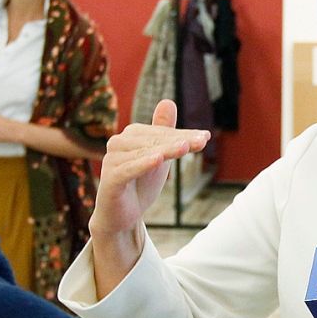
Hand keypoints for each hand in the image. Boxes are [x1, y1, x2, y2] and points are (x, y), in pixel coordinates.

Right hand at [87, 99, 211, 238]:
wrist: (122, 216)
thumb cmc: (140, 183)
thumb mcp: (158, 156)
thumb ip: (163, 131)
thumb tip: (167, 101)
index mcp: (131, 135)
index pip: (162, 133)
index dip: (184, 135)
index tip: (206, 137)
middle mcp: (118, 143)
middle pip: (154, 140)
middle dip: (179, 141)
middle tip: (201, 141)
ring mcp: (112, 160)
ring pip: (144, 152)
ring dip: (166, 150)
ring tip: (185, 147)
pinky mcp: (110, 179)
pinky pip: (128, 169)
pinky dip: (143, 164)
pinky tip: (157, 159)